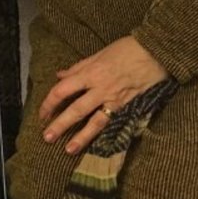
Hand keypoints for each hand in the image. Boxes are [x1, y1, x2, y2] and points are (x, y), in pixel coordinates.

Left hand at [38, 36, 168, 155]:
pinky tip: (95, 145)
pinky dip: (102, 134)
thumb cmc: (126, 49)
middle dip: (59, 124)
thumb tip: (60, 75)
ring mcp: (114, 100)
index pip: (62, 90)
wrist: (155, 52)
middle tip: (47, 138)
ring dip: (80, 137)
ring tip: (68, 150)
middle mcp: (99, 89)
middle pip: (75, 109)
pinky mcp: (127, 107)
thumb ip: (78, 67)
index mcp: (89, 73)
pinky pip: (111, 122)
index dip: (49, 103)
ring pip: (94, 122)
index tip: (42, 114)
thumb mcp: (98, 54)